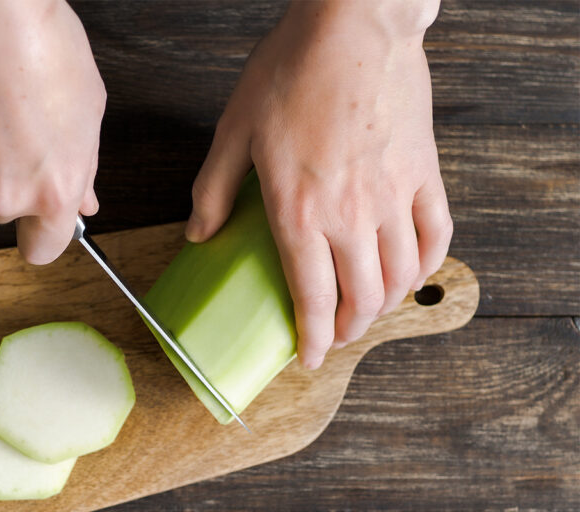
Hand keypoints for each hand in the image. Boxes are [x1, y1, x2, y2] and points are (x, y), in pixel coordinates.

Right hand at [0, 0, 105, 263]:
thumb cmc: (41, 44)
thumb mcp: (86, 109)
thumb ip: (82, 166)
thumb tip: (83, 199)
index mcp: (52, 191)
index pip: (42, 249)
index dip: (41, 232)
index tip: (40, 219)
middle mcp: (1, 194)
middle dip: (4, 182)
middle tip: (11, 130)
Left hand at [187, 0, 451, 368]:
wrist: (351, 26)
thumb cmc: (291, 73)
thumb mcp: (233, 132)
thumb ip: (213, 191)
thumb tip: (198, 234)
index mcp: (300, 212)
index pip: (312, 297)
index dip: (313, 338)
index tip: (309, 357)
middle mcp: (352, 216)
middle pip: (360, 297)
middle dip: (348, 330)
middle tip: (336, 337)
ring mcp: (395, 196)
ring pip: (400, 276)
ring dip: (385, 306)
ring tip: (369, 313)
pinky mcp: (424, 173)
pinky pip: (434, 235)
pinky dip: (425, 264)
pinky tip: (411, 272)